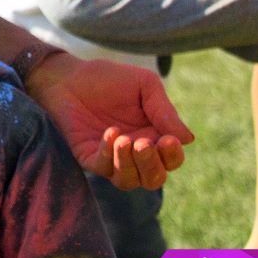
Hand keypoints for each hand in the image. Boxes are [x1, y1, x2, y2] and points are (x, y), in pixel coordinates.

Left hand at [25, 52, 191, 189]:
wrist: (69, 75)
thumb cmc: (109, 78)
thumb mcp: (144, 85)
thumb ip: (164, 110)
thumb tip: (189, 139)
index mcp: (154, 137)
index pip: (172, 160)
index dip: (173, 155)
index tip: (168, 140)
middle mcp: (135, 153)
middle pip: (154, 178)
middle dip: (153, 165)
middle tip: (144, 143)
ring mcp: (111, 158)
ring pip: (129, 181)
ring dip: (130, 165)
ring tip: (126, 140)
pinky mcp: (88, 156)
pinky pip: (102, 168)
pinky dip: (109, 154)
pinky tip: (110, 132)